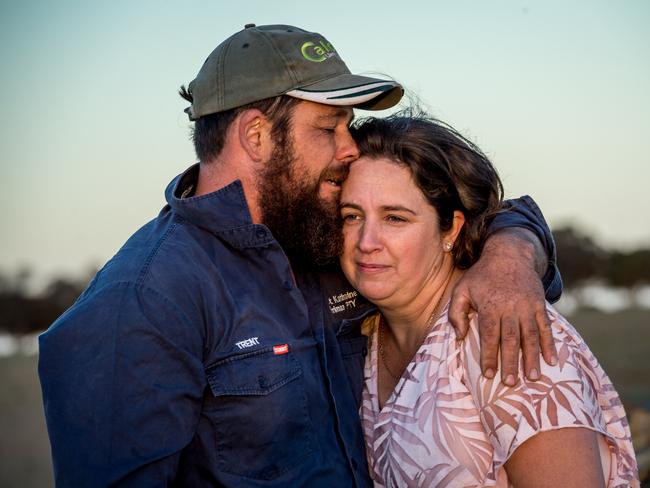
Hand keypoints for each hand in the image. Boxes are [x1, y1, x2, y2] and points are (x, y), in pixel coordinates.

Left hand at [449, 228, 556, 384]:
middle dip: (511, 363)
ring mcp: (527, 307)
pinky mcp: (539, 305)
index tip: (488, 374)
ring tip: (533, 378)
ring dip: (532, 358)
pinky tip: (552, 360)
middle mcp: (510, 308)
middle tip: (510, 383)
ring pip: (531, 336)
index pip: (489, 336)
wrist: (509, 255)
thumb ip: (456, 313)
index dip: (489, 356)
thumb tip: (459, 338)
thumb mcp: (461, 289)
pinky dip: (550, 344)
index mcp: (490, 306)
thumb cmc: (481, 276)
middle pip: (511, 339)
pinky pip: (546, 327)